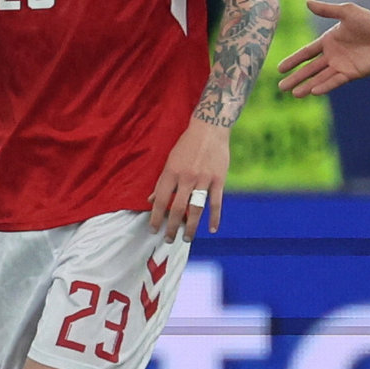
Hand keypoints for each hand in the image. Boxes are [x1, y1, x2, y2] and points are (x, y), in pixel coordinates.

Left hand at [149, 119, 230, 242]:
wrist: (209, 129)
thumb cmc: (187, 145)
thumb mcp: (170, 161)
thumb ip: (162, 182)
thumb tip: (150, 200)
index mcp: (171, 173)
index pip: (160, 200)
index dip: (155, 217)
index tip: (154, 230)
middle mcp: (186, 178)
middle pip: (177, 209)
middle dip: (172, 227)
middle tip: (169, 239)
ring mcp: (203, 179)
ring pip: (196, 209)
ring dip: (191, 226)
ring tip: (187, 238)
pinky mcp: (218, 180)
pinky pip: (216, 203)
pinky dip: (215, 218)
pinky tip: (212, 229)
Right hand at [276, 0, 369, 95]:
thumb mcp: (346, 11)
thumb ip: (326, 9)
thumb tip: (307, 2)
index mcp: (329, 40)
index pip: (306, 53)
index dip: (292, 60)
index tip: (279, 69)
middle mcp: (333, 55)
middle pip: (309, 69)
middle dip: (295, 78)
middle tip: (281, 87)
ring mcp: (342, 65)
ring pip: (320, 78)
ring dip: (307, 86)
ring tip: (294, 94)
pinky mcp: (352, 73)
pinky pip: (335, 81)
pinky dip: (324, 86)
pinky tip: (313, 92)